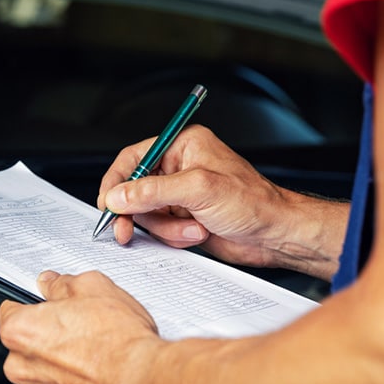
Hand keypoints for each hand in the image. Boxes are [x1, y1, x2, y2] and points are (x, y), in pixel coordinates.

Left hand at [0, 270, 163, 383]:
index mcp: (19, 331)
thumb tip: (51, 283)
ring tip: (91, 358)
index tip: (48, 309)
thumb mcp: (93, 287)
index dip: (34, 307)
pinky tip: (93, 381)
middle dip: (46, 339)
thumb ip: (62, 284)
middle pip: (24, 347)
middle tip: (79, 332)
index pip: (10, 310)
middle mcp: (20, 367)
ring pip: (40, 376)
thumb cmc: (121, 341)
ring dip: (58, 369)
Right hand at [98, 125, 310, 268]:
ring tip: (193, 229)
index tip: (108, 204)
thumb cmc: (253, 203)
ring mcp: (180, 195)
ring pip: (146, 214)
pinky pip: (160, 229)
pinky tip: (197, 234)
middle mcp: (179, 168)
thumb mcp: (199, 190)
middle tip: (125, 230)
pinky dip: (173, 236)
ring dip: (165, 228)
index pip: (133, 158)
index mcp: (183, 147)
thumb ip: (153, 191)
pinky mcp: (183, 218)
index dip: (116, 182)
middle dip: (138, 213)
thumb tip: (118, 196)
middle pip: (134, 190)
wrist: (276, 235)